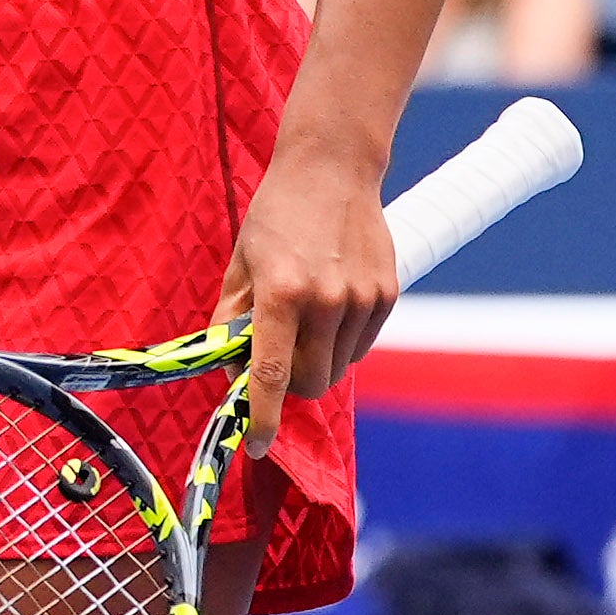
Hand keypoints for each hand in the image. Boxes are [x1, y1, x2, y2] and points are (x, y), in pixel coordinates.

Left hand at [217, 145, 398, 409]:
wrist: (332, 168)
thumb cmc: (276, 217)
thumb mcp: (240, 266)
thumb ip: (231, 321)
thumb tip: (228, 370)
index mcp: (281, 294)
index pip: (270, 374)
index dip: (262, 417)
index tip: (257, 445)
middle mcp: (326, 300)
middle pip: (310, 384)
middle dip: (290, 385)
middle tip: (276, 359)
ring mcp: (362, 299)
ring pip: (337, 369)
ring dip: (316, 361)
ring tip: (303, 319)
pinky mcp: (387, 295)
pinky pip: (360, 347)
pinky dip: (341, 343)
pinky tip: (330, 307)